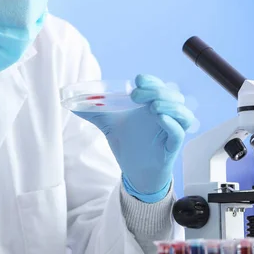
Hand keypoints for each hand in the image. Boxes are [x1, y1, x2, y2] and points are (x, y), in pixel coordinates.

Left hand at [77, 74, 193, 202]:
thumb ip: (94, 112)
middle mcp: (164, 115)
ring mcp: (170, 130)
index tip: (137, 80)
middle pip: (172, 95)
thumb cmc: (129, 144)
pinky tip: (159, 118)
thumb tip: (71, 103)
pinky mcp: (172, 146)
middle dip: (156, 91)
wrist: (134, 172)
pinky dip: (171, 123)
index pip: (159, 87)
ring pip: (182, 112)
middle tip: (136, 95)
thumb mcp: (109, 125)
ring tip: (152, 106)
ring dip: (168, 104)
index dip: (151, 81)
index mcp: (151, 105)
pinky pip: (178, 132)